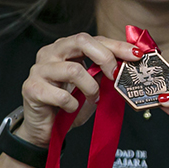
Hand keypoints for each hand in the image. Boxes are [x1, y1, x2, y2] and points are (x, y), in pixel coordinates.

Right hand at [18, 34, 141, 147]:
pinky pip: (62, 96)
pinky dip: (73, 105)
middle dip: (105, 57)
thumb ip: (103, 73)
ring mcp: (39, 69)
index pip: (94, 39)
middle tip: (115, 76)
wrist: (43, 128)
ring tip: (92, 99)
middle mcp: (50, 53)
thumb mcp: (91, 86)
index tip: (136, 54)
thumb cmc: (67, 104)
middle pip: (81, 41)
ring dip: (90, 88)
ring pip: (74, 70)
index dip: (117, 45)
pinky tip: (71, 109)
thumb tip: (127, 66)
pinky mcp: (32, 88)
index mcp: (65, 48)